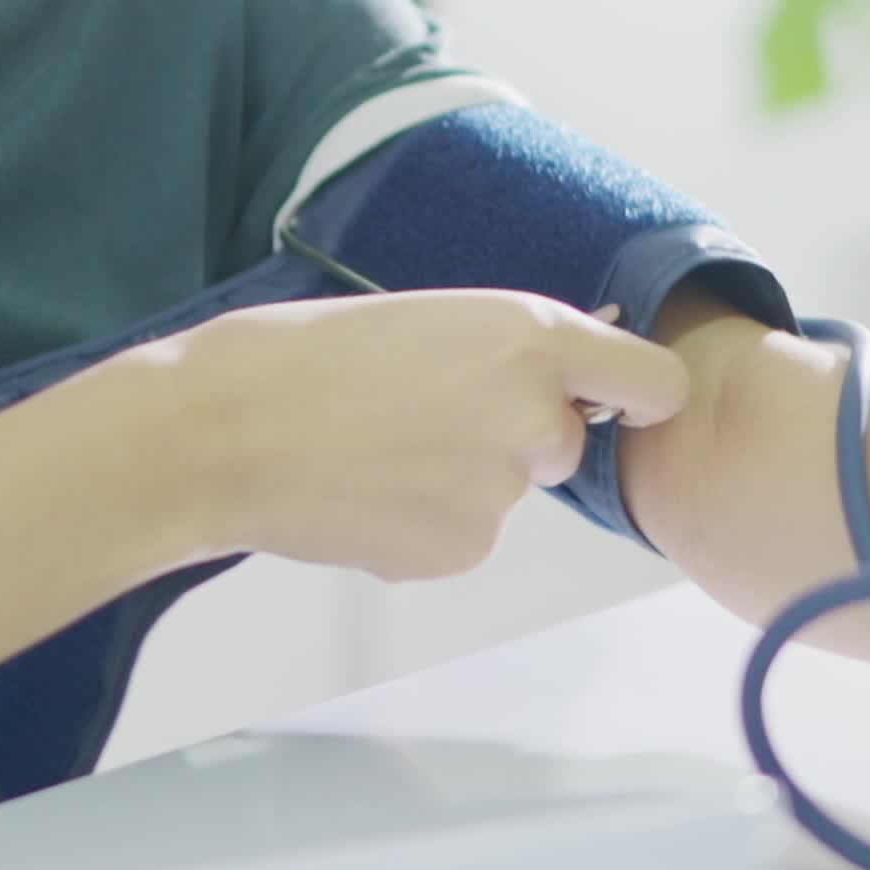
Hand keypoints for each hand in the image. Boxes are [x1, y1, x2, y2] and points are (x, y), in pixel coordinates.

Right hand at [148, 291, 691, 580]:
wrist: (218, 434)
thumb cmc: (299, 356)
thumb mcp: (424, 317)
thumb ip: (504, 349)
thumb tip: (565, 375)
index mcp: (528, 337)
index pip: (651, 381)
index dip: (634, 391)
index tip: (617, 397)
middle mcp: (532, 417)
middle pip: (563, 442)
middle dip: (512, 434)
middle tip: (421, 411)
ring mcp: (500, 495)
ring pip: (505, 489)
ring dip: (459, 477)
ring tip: (374, 447)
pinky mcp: (460, 552)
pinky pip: (464, 535)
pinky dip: (423, 521)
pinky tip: (363, 492)